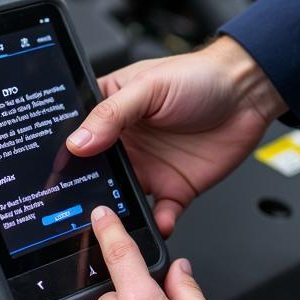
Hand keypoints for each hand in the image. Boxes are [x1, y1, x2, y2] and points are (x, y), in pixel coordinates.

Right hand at [67, 37, 285, 237]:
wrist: (249, 92)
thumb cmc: (200, 76)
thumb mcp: (149, 87)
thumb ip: (112, 114)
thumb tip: (78, 142)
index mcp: (110, 112)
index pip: (76, 136)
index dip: (62, 154)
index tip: (51, 173)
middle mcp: (125, 143)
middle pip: (93, 175)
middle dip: (84, 193)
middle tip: (75, 208)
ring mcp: (148, 168)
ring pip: (121, 200)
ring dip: (117, 213)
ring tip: (113, 222)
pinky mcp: (174, 188)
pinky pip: (158, 214)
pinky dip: (155, 224)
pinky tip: (157, 221)